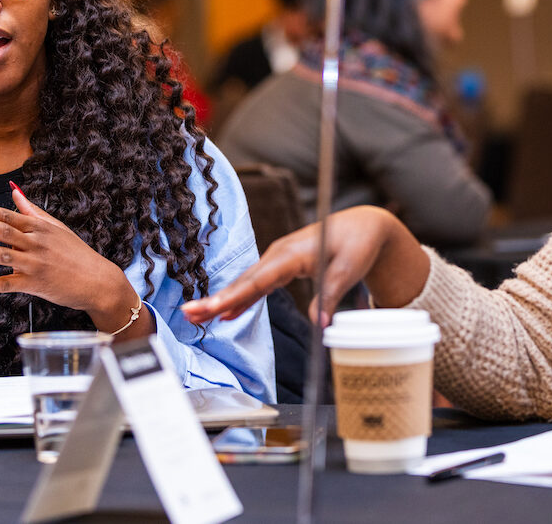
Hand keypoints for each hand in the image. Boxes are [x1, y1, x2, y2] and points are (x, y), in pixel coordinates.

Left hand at [0, 182, 147, 334]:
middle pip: (3, 231)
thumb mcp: (57, 228)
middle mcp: (37, 243)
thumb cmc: (77, 253)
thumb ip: (31, 210)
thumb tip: (13, 189)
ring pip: (3, 256)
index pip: (9, 215)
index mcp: (41, 228)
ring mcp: (36, 263)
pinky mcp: (35, 283)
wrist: (97, 281)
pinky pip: (8, 284)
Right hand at [182, 206, 428, 325]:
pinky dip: (241, 298)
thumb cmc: (357, 243)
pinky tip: (225, 313)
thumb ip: (330, 296)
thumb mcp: (348, 270)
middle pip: (243, 281)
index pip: (258, 280)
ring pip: (246, 282)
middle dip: (216, 298)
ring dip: (222, 299)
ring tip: (195, 315)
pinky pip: (257, 284)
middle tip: (188, 313)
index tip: (214, 309)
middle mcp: (279, 254)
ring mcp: (278, 259)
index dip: (235, 296)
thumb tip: (320, 326)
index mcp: (292, 253)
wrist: (364, 224)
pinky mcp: (282, 266)